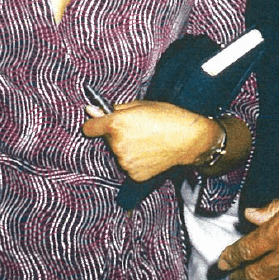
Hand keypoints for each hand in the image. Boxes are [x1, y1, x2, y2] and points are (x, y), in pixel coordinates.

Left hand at [82, 101, 215, 180]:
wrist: (189, 138)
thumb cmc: (168, 117)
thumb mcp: (141, 104)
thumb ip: (115, 109)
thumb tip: (92, 111)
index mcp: (116, 124)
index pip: (89, 128)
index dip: (94, 125)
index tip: (99, 124)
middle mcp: (117, 145)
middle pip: (108, 140)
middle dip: (117, 134)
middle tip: (138, 128)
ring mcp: (125, 162)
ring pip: (119, 153)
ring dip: (128, 147)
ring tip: (148, 140)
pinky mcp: (134, 174)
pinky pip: (129, 165)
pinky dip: (137, 160)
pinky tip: (151, 152)